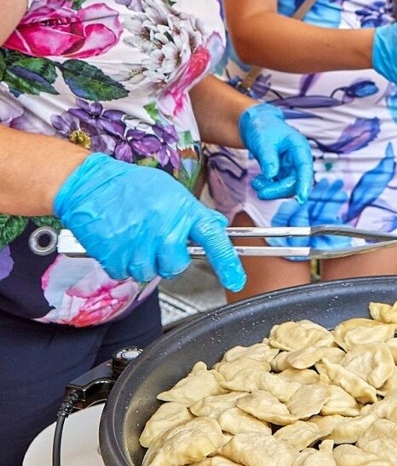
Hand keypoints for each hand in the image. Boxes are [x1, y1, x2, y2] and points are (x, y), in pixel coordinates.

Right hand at [53, 154, 245, 290]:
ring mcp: (141, 246)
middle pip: (176, 266)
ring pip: (150, 273)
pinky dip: (123, 262)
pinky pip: (126, 273)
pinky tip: (120, 242)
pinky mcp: (117, 259)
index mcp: (183, 211)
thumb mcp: (170, 191)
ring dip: (143, 261)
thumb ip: (192, 212)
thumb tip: (215, 224)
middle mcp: (165, 230)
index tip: (237, 280)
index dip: (228, 262)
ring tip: (134, 237)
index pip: (214, 238)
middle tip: (155, 239)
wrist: (91, 186)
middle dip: (167, 258)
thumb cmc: (130, 185)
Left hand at [239, 103, 313, 203]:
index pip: (305, 168)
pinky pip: (279, 185)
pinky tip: (257, 182)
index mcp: (299, 147)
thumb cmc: (262, 128)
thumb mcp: (263, 141)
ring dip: (272, 189)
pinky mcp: (283, 172)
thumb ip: (268, 158)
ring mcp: (291, 167)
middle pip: (295, 181)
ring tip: (255, 183)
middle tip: (261, 193)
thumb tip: (271, 175)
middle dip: (278, 190)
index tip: (301, 199)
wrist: (256, 125)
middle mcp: (298, 159)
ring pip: (287, 187)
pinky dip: (268, 186)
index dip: (305, 184)